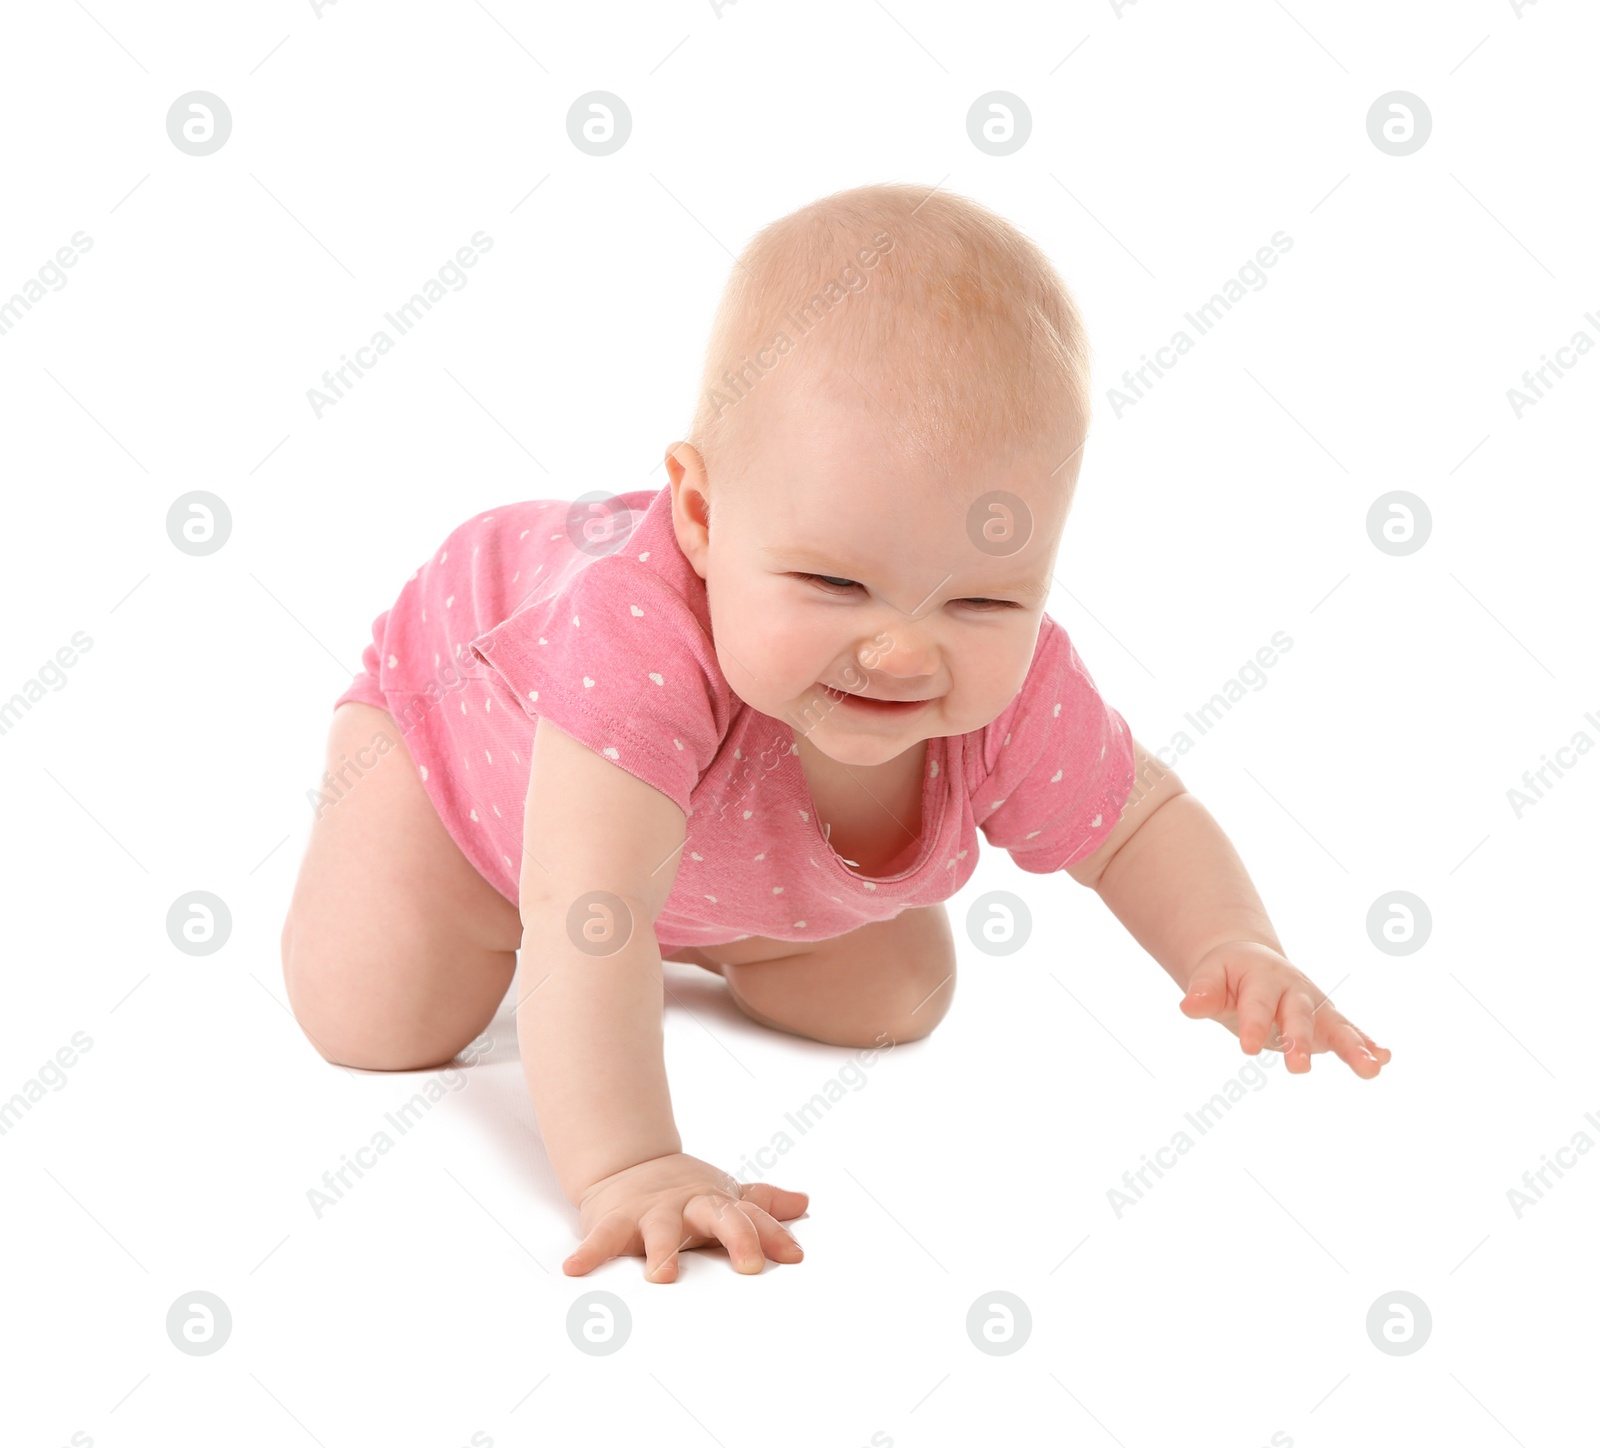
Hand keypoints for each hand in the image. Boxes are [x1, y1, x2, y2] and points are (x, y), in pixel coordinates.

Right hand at [565, 1151, 807, 1282]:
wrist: (628, 1165)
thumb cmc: (684, 1193)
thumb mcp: (722, 1195)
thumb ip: (760, 1205)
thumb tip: (803, 1204)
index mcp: (716, 1203)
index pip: (751, 1217)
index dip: (773, 1235)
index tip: (794, 1256)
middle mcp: (687, 1206)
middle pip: (717, 1216)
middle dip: (736, 1237)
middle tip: (751, 1266)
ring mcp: (650, 1212)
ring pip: (660, 1229)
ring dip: (662, 1251)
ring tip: (663, 1277)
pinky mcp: (615, 1221)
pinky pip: (601, 1238)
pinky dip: (589, 1252)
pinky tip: (575, 1269)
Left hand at [1178, 940, 1392, 1078]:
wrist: (1250, 960)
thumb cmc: (1227, 973)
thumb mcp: (1210, 976)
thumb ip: (1203, 991)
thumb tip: (1188, 1006)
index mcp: (1262, 978)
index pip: (1256, 1005)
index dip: (1253, 1025)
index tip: (1248, 1048)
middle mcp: (1293, 990)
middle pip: (1298, 1016)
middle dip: (1300, 1040)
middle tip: (1299, 1068)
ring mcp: (1314, 1005)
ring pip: (1334, 1025)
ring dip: (1352, 1047)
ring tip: (1371, 1069)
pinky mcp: (1326, 1020)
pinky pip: (1349, 1031)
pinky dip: (1367, 1044)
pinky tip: (1384, 1059)